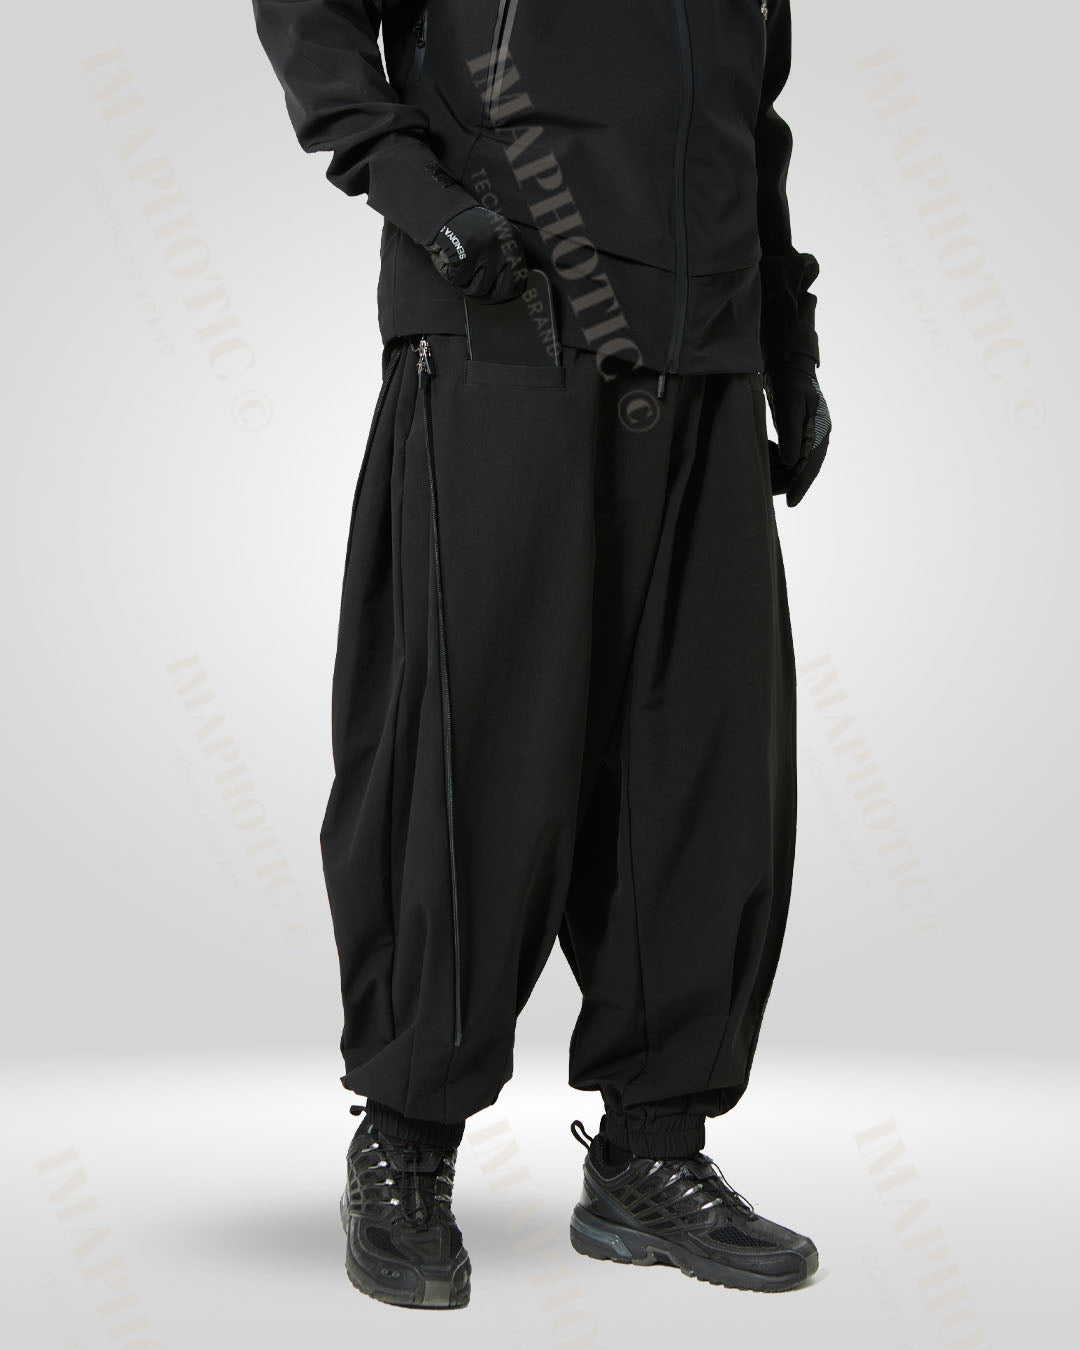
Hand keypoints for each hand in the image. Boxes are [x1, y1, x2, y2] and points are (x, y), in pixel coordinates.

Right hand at [423, 204, 526, 302]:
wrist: (441, 209)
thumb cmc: (464, 231)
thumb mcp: (493, 241)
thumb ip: (503, 261)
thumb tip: (508, 291)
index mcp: (512, 239)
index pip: (519, 279)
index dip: (505, 291)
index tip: (495, 293)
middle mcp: (503, 243)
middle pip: (502, 290)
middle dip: (486, 293)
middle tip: (472, 284)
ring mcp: (486, 248)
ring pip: (479, 289)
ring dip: (465, 283)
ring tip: (459, 264)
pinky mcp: (466, 253)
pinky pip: (460, 281)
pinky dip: (451, 275)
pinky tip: (449, 259)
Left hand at [763, 357, 832, 507]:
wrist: (789, 365)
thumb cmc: (789, 383)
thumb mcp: (788, 406)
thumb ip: (790, 435)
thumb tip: (792, 465)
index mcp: (820, 430)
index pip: (811, 465)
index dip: (800, 485)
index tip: (791, 503)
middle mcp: (818, 435)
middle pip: (803, 468)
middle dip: (785, 480)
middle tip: (765, 488)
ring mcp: (810, 435)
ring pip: (796, 463)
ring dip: (779, 469)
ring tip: (761, 470)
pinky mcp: (800, 433)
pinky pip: (791, 454)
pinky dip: (777, 458)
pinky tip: (765, 453)